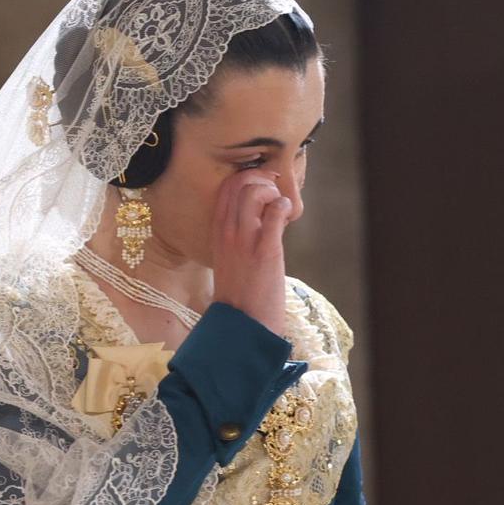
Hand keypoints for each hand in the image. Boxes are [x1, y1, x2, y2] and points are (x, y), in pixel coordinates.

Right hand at [208, 169, 291, 334]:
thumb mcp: (230, 259)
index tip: (264, 188)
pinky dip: (284, 207)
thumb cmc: (240, 295)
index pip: (226, 188)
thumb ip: (241, 235)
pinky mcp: (266, 250)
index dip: (248, 178)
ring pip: (255, 191)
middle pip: (240, 182)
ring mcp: (245, 240)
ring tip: (279, 208)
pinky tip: (287, 217)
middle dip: (262, 180)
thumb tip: (263, 215)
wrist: (242, 326)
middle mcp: (227, 232)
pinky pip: (276, 212)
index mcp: (216, 233)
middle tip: (274, 196)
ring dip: (273, 192)